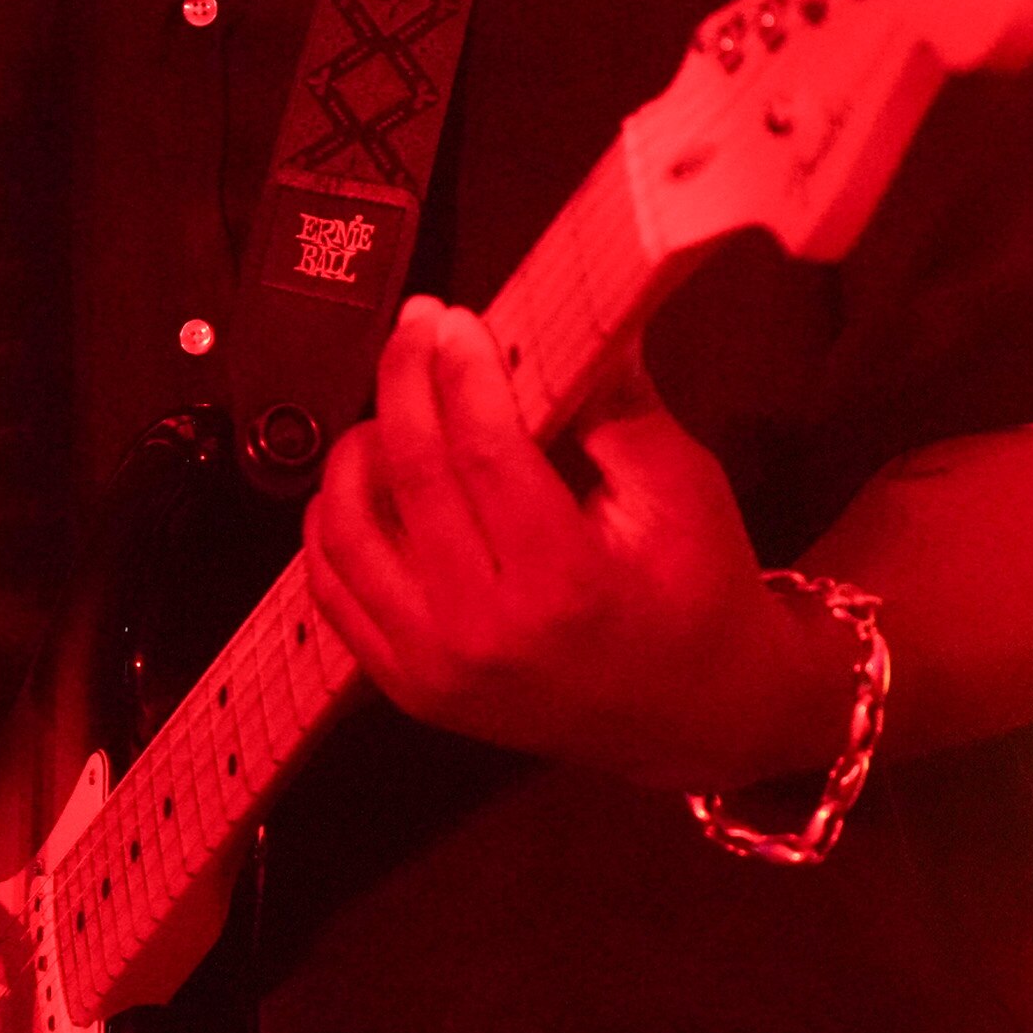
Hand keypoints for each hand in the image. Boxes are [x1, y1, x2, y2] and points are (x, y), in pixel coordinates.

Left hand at [303, 299, 839, 791]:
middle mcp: (486, 633)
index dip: (460, 370)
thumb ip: (614, 401)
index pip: (483, 449)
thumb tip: (557, 316)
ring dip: (359, 448)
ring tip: (396, 408)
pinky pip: (333, 588)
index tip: (452, 317)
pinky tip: (365, 477)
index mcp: (565, 583)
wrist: (696, 716)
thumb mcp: (680, 488)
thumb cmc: (699, 592)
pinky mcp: (408, 687)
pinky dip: (334, 521)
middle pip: (411, 475)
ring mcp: (434, 669)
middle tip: (416, 329)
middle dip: (406, 381)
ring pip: (348, 530)